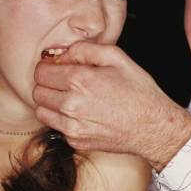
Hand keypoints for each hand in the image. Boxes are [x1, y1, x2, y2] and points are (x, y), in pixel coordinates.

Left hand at [33, 41, 190, 169]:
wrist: (152, 127)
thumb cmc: (138, 91)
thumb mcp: (117, 57)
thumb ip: (84, 49)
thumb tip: (61, 54)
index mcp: (80, 81)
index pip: (41, 72)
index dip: (48, 67)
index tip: (57, 68)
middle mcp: (72, 105)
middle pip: (37, 92)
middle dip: (47, 85)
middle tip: (62, 83)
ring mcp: (72, 127)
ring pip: (41, 111)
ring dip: (50, 103)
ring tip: (69, 98)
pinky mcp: (75, 141)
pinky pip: (56, 127)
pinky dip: (62, 119)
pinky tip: (81, 114)